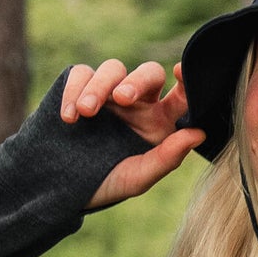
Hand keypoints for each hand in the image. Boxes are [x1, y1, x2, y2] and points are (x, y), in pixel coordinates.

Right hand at [61, 58, 205, 211]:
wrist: (58, 187)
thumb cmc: (103, 184)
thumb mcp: (136, 178)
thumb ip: (167, 158)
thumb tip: (199, 133)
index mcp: (159, 122)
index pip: (181, 94)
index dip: (186, 79)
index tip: (179, 72)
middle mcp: (137, 103)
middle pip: (148, 73)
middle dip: (136, 81)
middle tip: (122, 98)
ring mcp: (108, 93)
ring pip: (112, 69)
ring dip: (99, 87)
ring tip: (85, 113)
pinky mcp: (79, 87)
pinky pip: (81, 73)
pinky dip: (74, 90)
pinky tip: (69, 118)